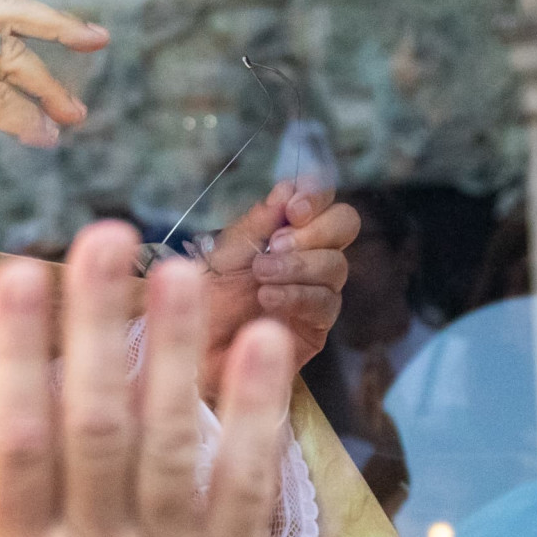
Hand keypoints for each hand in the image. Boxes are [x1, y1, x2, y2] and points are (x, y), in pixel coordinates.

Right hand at [0, 220, 293, 536]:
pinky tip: (264, 346)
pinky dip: (257, 416)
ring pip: (172, 443)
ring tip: (182, 266)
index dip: (16, 356)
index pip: (15, 446)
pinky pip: (246, 486)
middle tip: (101, 235)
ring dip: (178, 351)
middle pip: (97, 426)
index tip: (15, 274)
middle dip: (97, 325)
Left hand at [198, 180, 357, 399]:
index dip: (316, 195)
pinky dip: (296, 295)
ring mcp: (317, 291)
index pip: (323, 199)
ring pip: (336, 266)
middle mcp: (310, 256)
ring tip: (261, 274)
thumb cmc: (205, 297)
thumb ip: (256, 222)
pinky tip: (268, 297)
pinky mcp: (316, 327)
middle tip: (275, 243)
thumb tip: (286, 188)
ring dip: (297, 265)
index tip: (293, 207)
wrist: (192, 348)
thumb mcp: (224, 251)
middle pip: (344, 225)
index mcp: (288, 230)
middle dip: (314, 230)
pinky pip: (324, 304)